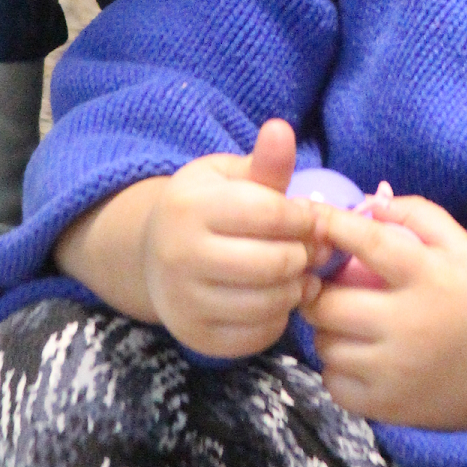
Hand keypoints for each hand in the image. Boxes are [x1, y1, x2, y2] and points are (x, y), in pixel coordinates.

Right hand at [138, 119, 324, 355]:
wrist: (154, 254)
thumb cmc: (207, 206)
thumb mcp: (230, 176)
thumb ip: (264, 162)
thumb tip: (281, 129)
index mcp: (191, 207)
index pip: (270, 215)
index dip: (305, 218)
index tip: (312, 219)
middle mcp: (180, 257)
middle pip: (273, 264)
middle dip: (304, 255)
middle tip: (311, 250)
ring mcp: (184, 302)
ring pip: (268, 303)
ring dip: (296, 288)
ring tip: (299, 272)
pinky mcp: (196, 337)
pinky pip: (258, 336)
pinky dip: (279, 318)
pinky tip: (277, 297)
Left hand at [303, 193, 466, 432]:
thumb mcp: (466, 248)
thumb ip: (420, 215)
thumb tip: (369, 201)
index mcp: (430, 278)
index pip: (369, 243)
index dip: (333, 225)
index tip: (310, 218)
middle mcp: (408, 325)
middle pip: (328, 304)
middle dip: (317, 289)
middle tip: (326, 284)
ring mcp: (395, 372)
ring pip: (325, 346)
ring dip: (326, 329)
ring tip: (347, 321)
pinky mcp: (387, 407)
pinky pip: (334, 384)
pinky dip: (336, 368)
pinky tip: (357, 355)